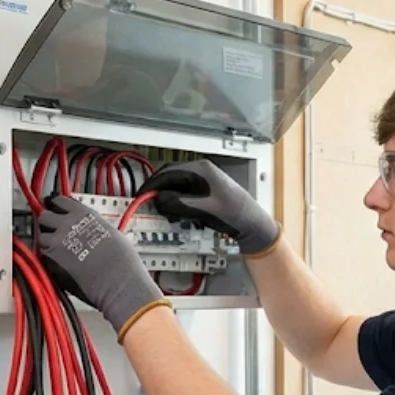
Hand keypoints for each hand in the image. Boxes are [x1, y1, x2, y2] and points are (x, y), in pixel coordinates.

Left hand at [36, 194, 171, 339]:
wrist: (118, 282)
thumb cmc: (122, 261)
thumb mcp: (111, 231)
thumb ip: (92, 226)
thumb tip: (87, 228)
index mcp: (82, 214)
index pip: (59, 200)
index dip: (56, 204)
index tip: (55, 207)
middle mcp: (66, 225)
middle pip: (44, 216)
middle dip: (48, 223)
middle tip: (54, 230)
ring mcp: (57, 243)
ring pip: (41, 237)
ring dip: (48, 242)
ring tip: (60, 251)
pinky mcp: (52, 262)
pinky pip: (44, 256)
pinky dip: (50, 259)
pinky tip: (62, 264)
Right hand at [141, 159, 280, 255]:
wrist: (253, 225)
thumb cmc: (234, 214)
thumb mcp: (204, 209)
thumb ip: (179, 204)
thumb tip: (158, 200)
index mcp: (201, 170)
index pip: (168, 173)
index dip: (152, 185)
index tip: (140, 196)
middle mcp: (201, 171)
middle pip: (170, 178)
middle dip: (158, 192)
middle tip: (147, 205)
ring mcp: (203, 181)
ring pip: (176, 186)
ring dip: (167, 198)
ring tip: (164, 213)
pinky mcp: (205, 192)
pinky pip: (184, 194)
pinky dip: (177, 203)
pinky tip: (177, 214)